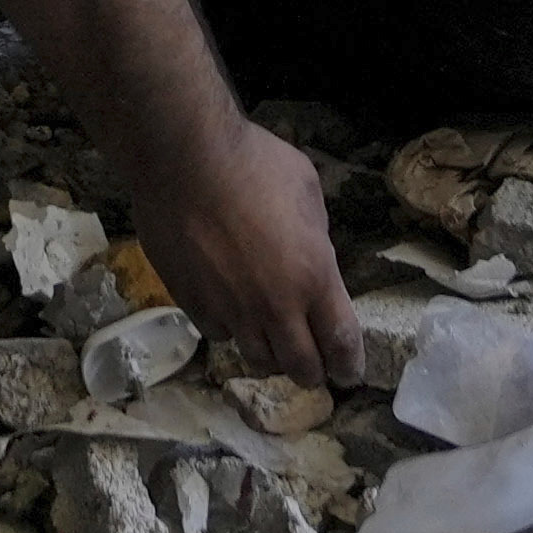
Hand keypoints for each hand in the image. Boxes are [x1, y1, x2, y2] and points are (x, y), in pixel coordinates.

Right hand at [123, 111, 363, 386]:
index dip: (349, 365)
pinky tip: (231, 312)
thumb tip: (311, 256)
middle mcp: (275, 306)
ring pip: (257, 359)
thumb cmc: (254, 162)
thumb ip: (315, 237)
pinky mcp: (193, 304)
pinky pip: (219, 334)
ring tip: (273, 345)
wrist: (183, 159)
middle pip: (301, 367)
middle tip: (314, 368)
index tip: (349, 373)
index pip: (341, 342)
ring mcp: (231, 310)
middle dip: (313, 373)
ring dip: (271, 356)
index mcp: (314, 277)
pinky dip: (230, 330)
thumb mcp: (306, 191)